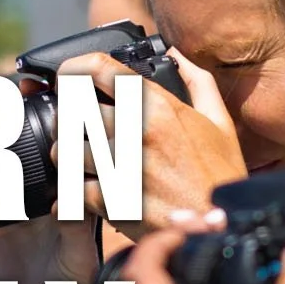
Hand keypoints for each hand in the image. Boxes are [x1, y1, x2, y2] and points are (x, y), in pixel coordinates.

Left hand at [46, 49, 248, 239]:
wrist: (218, 229)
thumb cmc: (219, 176)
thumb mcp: (219, 122)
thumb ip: (196, 82)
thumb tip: (175, 54)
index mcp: (157, 107)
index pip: (100, 69)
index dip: (74, 68)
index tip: (65, 76)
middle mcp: (134, 131)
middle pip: (72, 110)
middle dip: (66, 119)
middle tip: (71, 128)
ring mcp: (119, 166)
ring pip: (65, 149)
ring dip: (65, 155)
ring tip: (79, 161)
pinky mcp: (110, 200)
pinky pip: (71, 187)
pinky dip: (72, 193)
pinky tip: (85, 193)